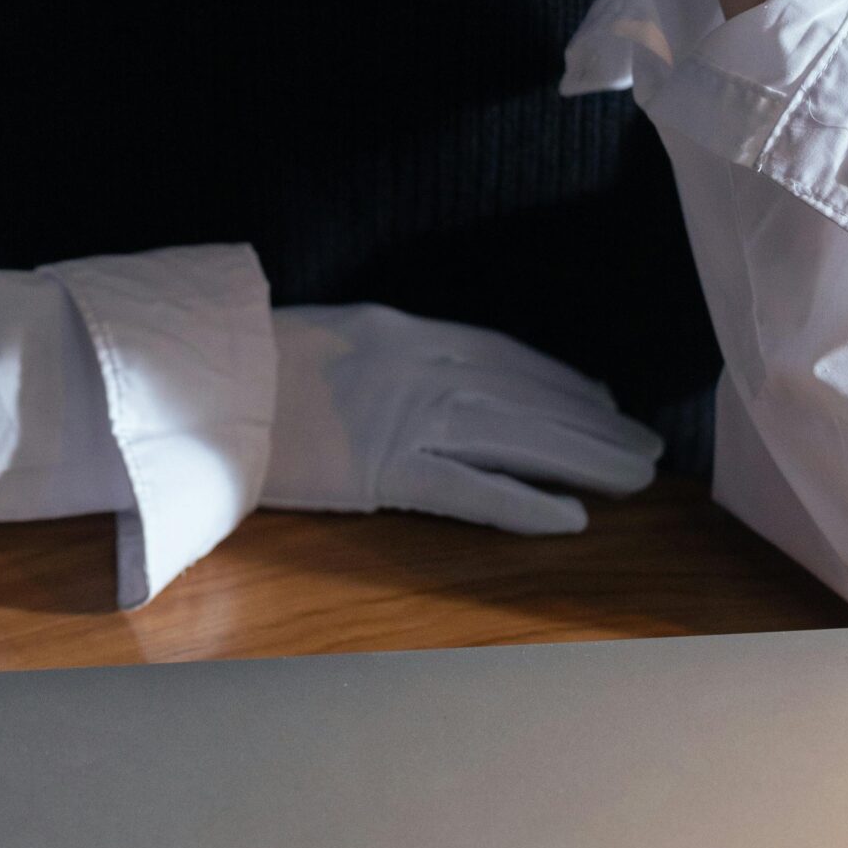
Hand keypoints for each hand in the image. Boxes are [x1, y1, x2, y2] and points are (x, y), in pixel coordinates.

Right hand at [262, 303, 662, 534]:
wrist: (203, 380)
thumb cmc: (253, 361)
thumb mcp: (332, 336)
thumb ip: (382, 351)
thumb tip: (424, 366)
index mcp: (402, 329)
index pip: (502, 354)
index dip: (557, 378)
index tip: (600, 397)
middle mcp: (417, 366)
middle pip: (524, 394)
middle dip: (589, 420)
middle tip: (644, 444)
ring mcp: (403, 417)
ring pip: (516, 436)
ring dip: (581, 457)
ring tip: (634, 477)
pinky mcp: (384, 470)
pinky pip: (468, 489)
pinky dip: (522, 503)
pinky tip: (569, 518)